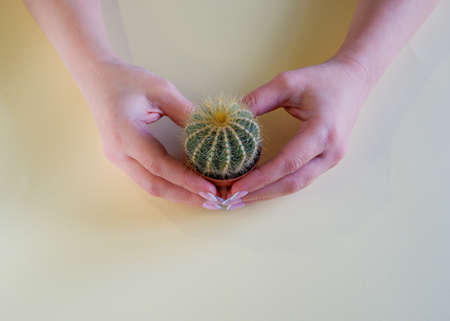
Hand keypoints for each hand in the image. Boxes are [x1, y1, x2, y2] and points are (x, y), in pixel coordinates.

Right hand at [79, 58, 218, 207]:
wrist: (97, 78)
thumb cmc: (126, 80)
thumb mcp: (161, 90)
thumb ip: (185, 112)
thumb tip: (212, 133)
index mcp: (125, 134)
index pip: (159, 165)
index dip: (186, 180)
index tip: (210, 188)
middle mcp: (118, 153)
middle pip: (154, 185)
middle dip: (185, 196)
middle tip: (214, 200)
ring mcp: (118, 159)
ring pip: (150, 186)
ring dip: (178, 194)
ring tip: (205, 197)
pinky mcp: (122, 159)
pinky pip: (147, 178)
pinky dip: (170, 184)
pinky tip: (188, 185)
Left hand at [228, 57, 369, 202]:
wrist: (352, 81)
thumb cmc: (321, 80)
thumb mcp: (287, 82)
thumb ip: (258, 99)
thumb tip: (231, 118)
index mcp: (322, 131)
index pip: (288, 162)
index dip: (261, 178)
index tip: (236, 186)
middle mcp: (331, 151)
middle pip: (293, 183)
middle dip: (261, 193)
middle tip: (233, 198)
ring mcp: (332, 159)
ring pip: (297, 185)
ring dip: (268, 193)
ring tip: (241, 196)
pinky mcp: (328, 160)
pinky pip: (301, 178)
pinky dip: (278, 185)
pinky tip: (260, 186)